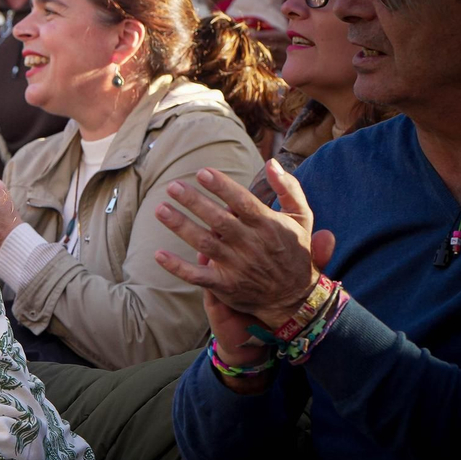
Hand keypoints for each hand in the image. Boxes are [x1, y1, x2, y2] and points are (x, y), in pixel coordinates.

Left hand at [154, 160, 335, 328]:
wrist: (295, 296)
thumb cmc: (294, 250)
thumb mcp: (302, 217)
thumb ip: (288, 188)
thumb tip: (272, 163)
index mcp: (268, 225)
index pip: (242, 202)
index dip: (222, 187)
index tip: (202, 172)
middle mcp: (251, 244)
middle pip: (218, 220)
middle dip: (194, 202)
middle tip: (172, 186)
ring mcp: (236, 266)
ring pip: (204, 243)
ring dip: (181, 226)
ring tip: (160, 209)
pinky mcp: (225, 285)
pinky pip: (197, 276)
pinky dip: (177, 267)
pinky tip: (158, 254)